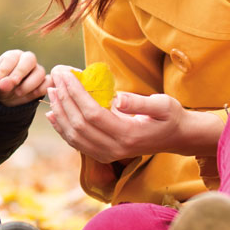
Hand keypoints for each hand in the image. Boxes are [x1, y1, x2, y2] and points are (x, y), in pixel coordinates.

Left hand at [0, 49, 48, 106]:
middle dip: (20, 72)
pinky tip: (32, 95)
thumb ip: (0, 83)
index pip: (11, 58)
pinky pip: (49, 82)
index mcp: (13, 56)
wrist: (8, 98)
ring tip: (18, 93)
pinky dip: (42, 88)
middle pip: (30, 59)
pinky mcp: (45, 81)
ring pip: (40, 72)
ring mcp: (37, 70)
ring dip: (29, 83)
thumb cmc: (1, 86)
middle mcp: (27, 60)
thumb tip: (4, 84)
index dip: (4, 69)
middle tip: (12, 83)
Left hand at [44, 64, 204, 162]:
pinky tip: (53, 115)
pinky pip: (77, 144)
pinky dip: (62, 129)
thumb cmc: (171, 117)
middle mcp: (115, 148)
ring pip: (74, 136)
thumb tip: (118, 98)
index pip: (93, 113)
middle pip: (79, 124)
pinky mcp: (104, 155)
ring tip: (52, 92)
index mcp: (128, 134)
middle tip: (55, 78)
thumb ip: (141, 103)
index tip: (66, 74)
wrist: (177, 138)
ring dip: (60, 113)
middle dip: (64, 99)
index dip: (76, 93)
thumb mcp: (164, 105)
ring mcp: (108, 154)